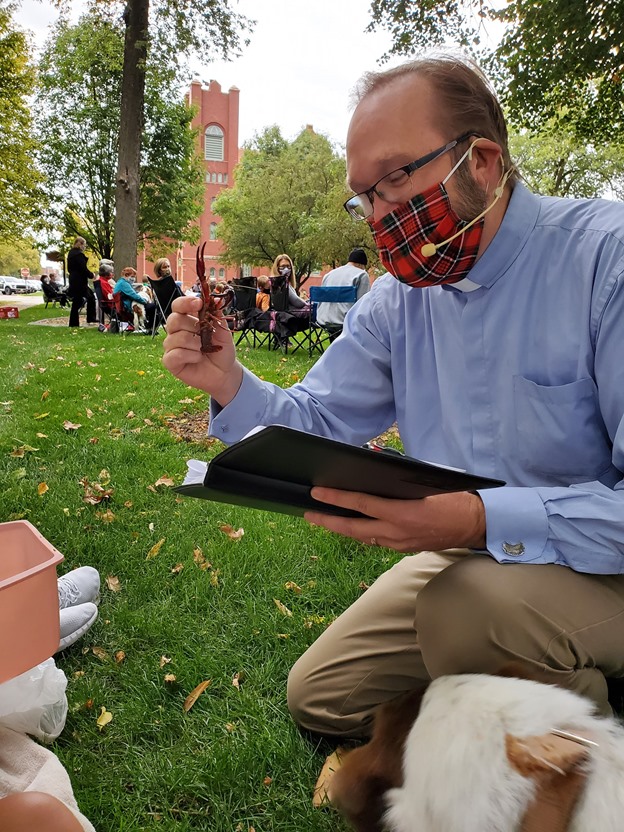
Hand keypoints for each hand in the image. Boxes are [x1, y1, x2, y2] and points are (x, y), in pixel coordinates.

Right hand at [162, 295, 242, 404]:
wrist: (224, 372)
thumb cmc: (221, 351)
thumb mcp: (223, 333)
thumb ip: (217, 317)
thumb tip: (214, 300)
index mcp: (187, 319)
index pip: (178, 305)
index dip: (185, 302)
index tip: (199, 303)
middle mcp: (176, 331)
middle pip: (174, 319)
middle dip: (193, 327)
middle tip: (205, 336)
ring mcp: (171, 346)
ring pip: (177, 338)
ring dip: (195, 344)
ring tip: (203, 350)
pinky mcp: (170, 361)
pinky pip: (175, 354)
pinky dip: (190, 356)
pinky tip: (197, 358)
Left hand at [304, 488, 485, 551]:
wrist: (474, 525)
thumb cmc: (453, 500)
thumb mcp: (425, 482)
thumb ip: (399, 477)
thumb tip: (374, 465)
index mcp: (401, 513)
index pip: (360, 505)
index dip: (336, 499)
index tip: (317, 493)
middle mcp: (396, 532)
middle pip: (352, 528)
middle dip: (328, 520)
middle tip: (309, 513)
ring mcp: (398, 543)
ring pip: (361, 537)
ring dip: (341, 528)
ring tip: (322, 519)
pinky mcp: (402, 548)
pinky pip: (374, 541)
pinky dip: (359, 533)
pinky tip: (350, 526)